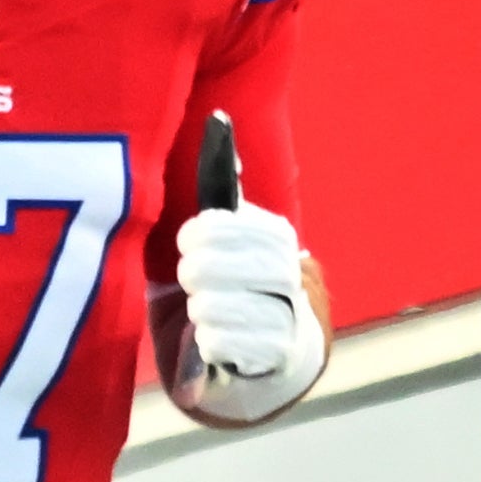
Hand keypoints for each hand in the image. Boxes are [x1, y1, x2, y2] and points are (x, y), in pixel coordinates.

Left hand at [165, 202, 328, 426]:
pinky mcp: (280, 356)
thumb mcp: (230, 240)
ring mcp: (289, 318)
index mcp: (278, 239)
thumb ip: (223, 196)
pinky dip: (209, 343)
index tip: (188, 242)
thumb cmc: (236, 288)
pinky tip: (214, 340)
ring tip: (205, 311)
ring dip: (202, 310)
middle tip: (192, 280)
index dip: (203, 235)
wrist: (272, 356)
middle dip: (197, 273)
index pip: (233, 227)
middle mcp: (292, 274)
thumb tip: (220, 125)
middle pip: (223, 267)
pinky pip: (222, 344)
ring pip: (220, 308)